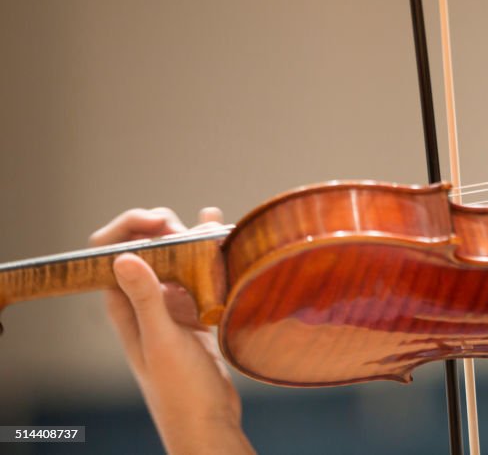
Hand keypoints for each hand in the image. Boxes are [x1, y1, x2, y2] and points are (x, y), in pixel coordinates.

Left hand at [90, 208, 254, 453]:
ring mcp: (171, 307)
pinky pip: (200, 276)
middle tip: (189, 229)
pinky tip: (223, 239)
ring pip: (176, 260)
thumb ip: (146, 298)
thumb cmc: (179, 390)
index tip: (161, 221)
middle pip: (145, 248)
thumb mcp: (162, 341)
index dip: (129, 227)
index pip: (108, 252)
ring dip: (192, 239)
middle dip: (165, 228)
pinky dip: (211, 257)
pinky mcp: (195, 314)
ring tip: (213, 225)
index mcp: (124, 306)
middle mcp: (144, 302)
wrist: (208, 421)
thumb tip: (123, 257)